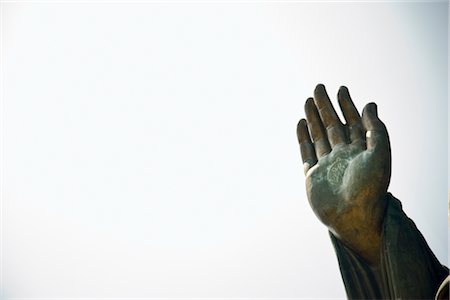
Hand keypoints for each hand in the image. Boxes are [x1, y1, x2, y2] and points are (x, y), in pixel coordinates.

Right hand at [297, 84, 390, 264]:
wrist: (353, 218)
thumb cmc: (370, 187)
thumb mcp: (380, 153)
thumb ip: (376, 129)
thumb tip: (370, 104)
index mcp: (361, 151)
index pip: (353, 122)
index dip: (347, 105)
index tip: (341, 88)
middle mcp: (343, 156)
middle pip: (333, 125)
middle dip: (326, 106)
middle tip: (319, 87)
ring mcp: (326, 165)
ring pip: (318, 135)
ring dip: (313, 118)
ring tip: (307, 100)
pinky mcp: (312, 175)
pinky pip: (306, 152)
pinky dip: (303, 137)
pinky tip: (300, 123)